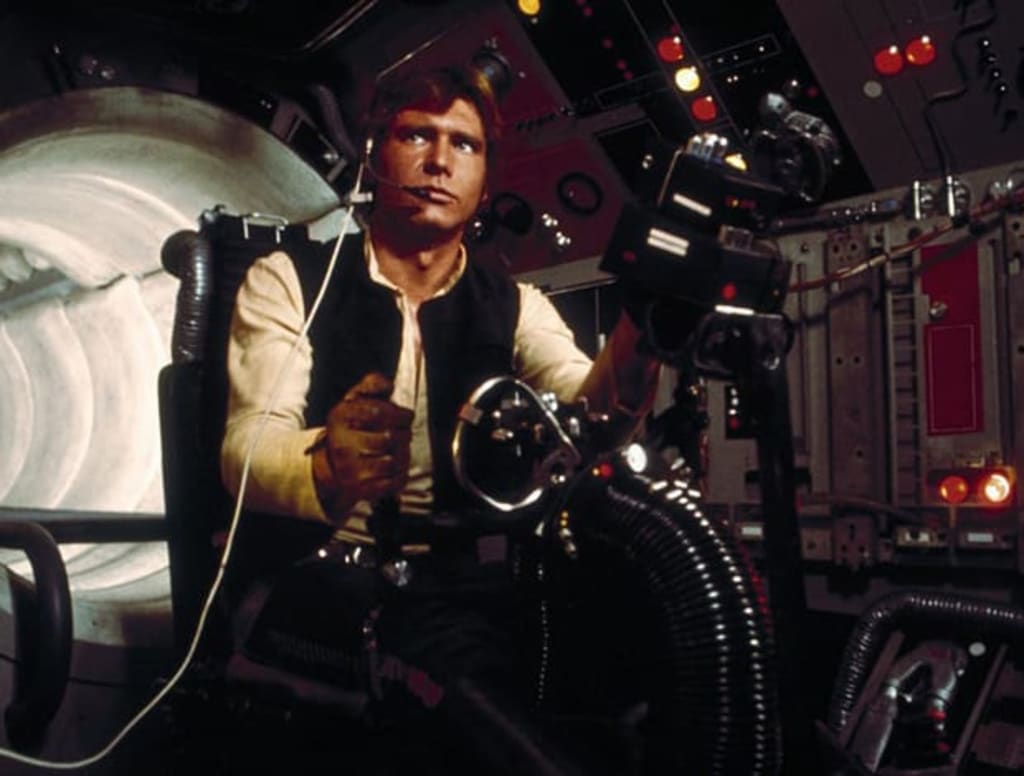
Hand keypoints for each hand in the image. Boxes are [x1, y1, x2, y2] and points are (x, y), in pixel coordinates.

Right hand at [312, 372, 412, 519]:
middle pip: (389, 438)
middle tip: (404, 434)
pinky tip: (397, 467)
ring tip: (400, 450)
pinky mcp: (360, 489)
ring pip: (393, 461)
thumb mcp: (356, 400)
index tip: (406, 417)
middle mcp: (341, 444)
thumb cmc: (353, 426)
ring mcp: (349, 469)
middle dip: (404, 434)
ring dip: (404, 454)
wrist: (333, 464)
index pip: (378, 412)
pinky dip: (402, 474)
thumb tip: (388, 385)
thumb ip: (372, 384)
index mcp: (339, 417)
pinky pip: (394, 482)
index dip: (400, 414)